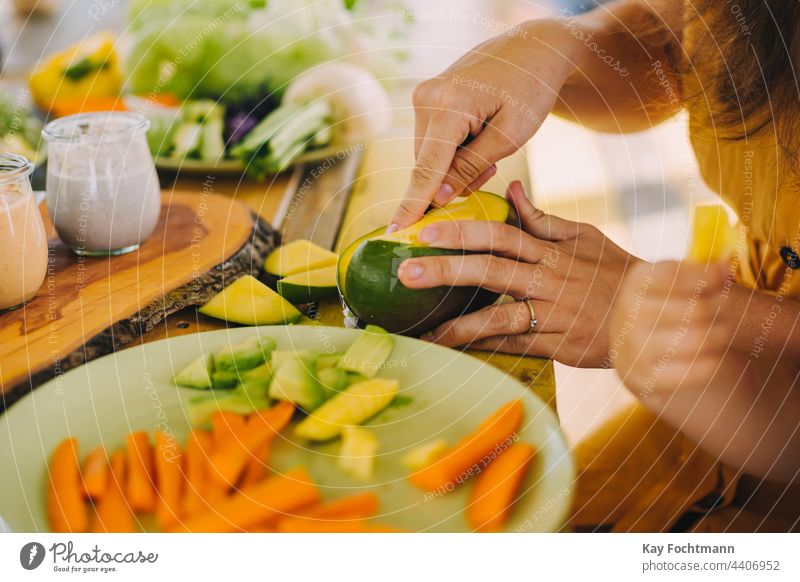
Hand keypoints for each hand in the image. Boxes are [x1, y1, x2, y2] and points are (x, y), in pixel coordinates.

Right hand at [389, 19, 580, 231]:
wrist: (533, 49)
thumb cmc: (530, 90)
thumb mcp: (510, 136)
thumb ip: (471, 167)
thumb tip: (438, 197)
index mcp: (449, 107)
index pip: (426, 168)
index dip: (412, 205)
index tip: (394, 232)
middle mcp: (426, 99)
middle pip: (427, 164)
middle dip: (452, 180)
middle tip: (492, 169)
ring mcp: (423, 96)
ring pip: (429, 154)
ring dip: (454, 165)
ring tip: (490, 149)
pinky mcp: (427, 98)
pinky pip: (433, 140)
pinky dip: (452, 150)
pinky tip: (478, 138)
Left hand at [396, 181, 641, 366]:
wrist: (653, 316)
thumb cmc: (615, 273)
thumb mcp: (584, 237)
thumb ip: (543, 218)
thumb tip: (512, 189)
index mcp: (551, 250)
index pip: (500, 234)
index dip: (461, 231)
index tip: (424, 230)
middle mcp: (547, 279)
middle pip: (489, 270)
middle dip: (445, 270)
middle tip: (407, 272)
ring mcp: (551, 313)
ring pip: (497, 317)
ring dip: (456, 324)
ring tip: (421, 330)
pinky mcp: (555, 344)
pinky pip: (512, 346)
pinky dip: (482, 349)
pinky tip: (453, 351)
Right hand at [610, 260, 731, 395]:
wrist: (634, 355)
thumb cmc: (663, 311)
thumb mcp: (674, 284)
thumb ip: (700, 273)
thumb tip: (726, 268)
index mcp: (636, 283)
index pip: (675, 274)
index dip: (707, 275)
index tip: (724, 276)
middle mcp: (628, 313)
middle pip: (696, 309)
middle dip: (721, 308)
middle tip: (727, 309)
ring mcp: (633, 348)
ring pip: (699, 339)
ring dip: (721, 335)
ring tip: (723, 331)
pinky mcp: (644, 379)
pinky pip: (696, 370)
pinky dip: (712, 362)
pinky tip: (711, 355)